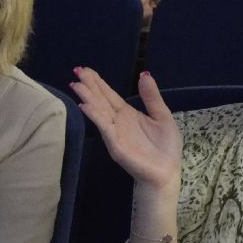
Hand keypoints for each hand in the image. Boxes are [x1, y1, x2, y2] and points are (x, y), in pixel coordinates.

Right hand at [70, 67, 182, 192]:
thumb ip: (151, 97)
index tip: (85, 69)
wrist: (166, 173)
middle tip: (76, 70)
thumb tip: (144, 74)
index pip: (108, 94)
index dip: (97, 82)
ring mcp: (114, 133)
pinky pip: (104, 127)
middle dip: (88, 85)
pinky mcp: (115, 144)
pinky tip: (85, 106)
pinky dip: (95, 116)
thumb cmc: (165, 147)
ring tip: (76, 84)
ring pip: (99, 111)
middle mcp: (117, 121)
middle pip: (100, 99)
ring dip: (87, 97)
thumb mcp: (162, 116)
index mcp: (127, 113)